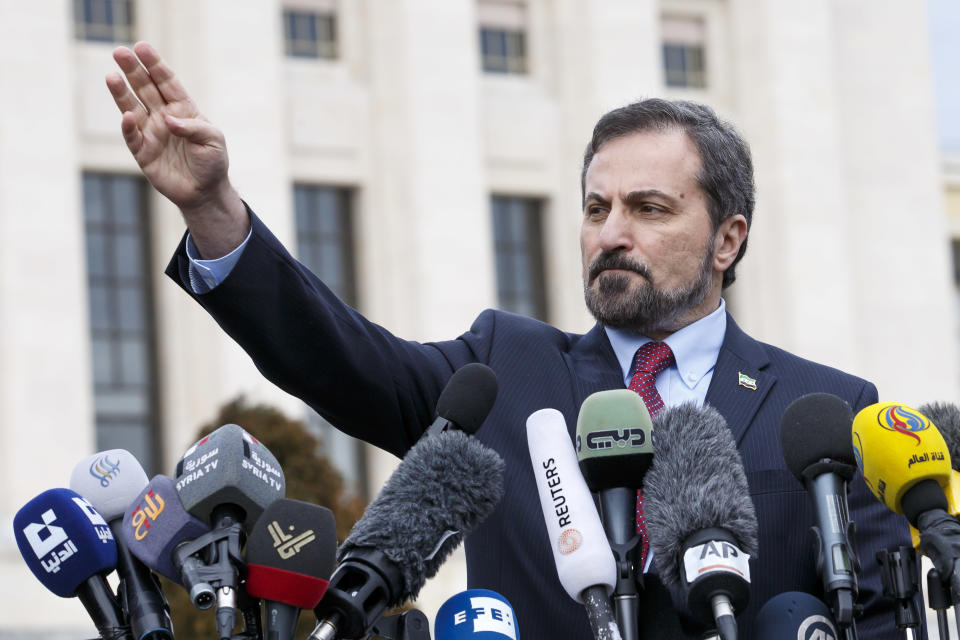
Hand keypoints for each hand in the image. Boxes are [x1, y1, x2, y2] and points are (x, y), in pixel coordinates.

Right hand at [106, 42, 246, 256]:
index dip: (155, 65)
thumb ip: (194, 128)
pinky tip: (127, 116)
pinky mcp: (143, 152)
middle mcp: (163, 116)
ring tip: (111, 75)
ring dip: (122, 92)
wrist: (205, 192)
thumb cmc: (212, 163)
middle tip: (119, 52)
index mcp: (183, 109)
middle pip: (145, 89)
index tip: (142, 47)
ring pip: (132, 107)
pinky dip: (128, 127)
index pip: (166, 82)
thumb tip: (168, 120)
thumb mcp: (213, 141)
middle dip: (133, 70)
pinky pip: (132, 137)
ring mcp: (151, 133)